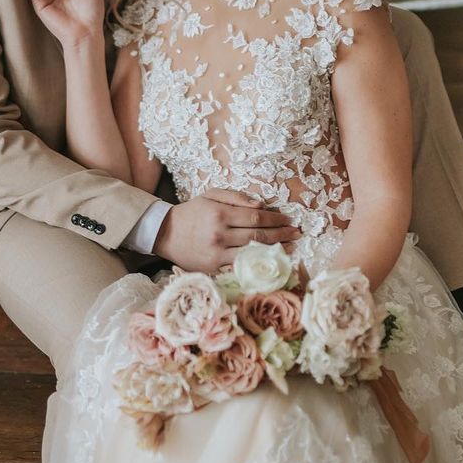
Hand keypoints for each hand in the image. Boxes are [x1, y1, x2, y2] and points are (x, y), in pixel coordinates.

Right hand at [153, 188, 299, 271]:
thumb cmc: (191, 212)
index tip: (288, 219)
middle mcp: (220, 234)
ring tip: (291, 247)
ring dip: (275, 250)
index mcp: (220, 214)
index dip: (275, 219)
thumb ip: (236, 197)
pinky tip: (270, 261)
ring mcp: (217, 253)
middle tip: (297, 233)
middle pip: (258, 235)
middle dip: (281, 234)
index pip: (256, 217)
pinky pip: (240, 266)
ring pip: (253, 252)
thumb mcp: (210, 195)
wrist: (165, 233)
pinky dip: (258, 263)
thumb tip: (261, 205)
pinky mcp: (214, 267)